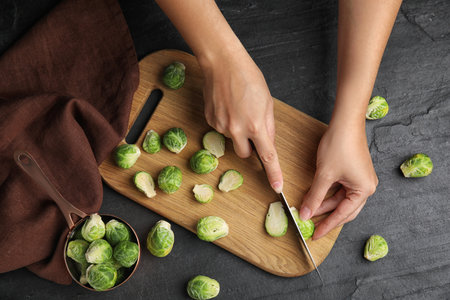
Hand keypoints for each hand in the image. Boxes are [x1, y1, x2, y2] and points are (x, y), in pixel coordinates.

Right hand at [198, 48, 282, 192]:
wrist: (222, 63)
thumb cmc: (247, 77)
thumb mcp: (267, 102)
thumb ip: (267, 125)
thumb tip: (267, 141)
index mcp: (255, 125)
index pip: (267, 156)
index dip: (273, 173)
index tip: (277, 187)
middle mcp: (236, 130)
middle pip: (245, 154)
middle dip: (249, 147)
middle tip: (251, 128)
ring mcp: (221, 126)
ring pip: (232, 139)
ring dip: (237, 131)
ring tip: (238, 107)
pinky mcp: (210, 120)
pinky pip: (221, 129)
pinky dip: (226, 121)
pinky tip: (228, 105)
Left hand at [299, 122, 377, 239]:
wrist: (345, 122)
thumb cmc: (339, 146)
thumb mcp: (324, 175)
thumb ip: (315, 197)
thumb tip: (306, 213)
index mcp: (364, 190)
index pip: (343, 214)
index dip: (327, 225)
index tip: (315, 235)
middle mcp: (366, 187)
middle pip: (344, 210)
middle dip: (327, 217)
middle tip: (311, 227)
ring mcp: (361, 179)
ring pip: (341, 199)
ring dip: (325, 205)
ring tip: (309, 211)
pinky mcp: (354, 172)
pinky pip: (340, 189)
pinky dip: (328, 194)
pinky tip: (315, 198)